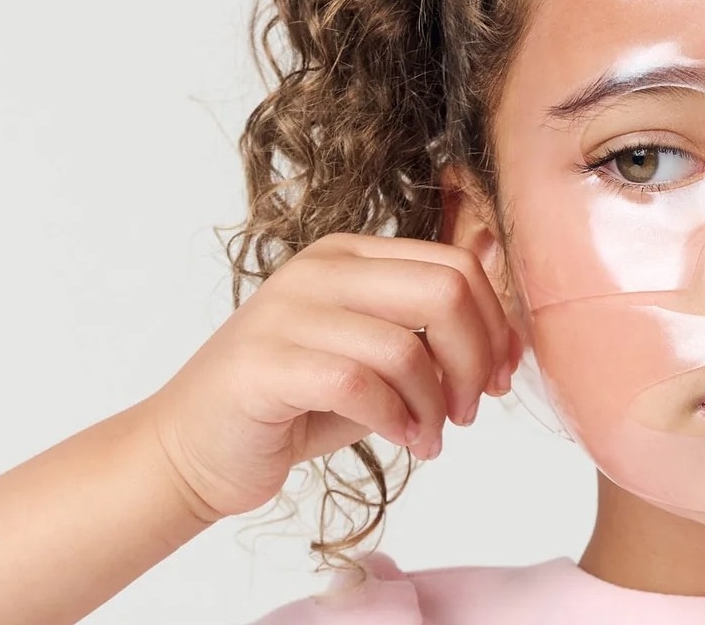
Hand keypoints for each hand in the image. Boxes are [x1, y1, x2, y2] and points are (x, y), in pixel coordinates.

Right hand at [140, 233, 519, 522]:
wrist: (192, 450)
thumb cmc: (296, 405)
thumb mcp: (378, 358)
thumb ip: (433, 334)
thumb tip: (513, 326)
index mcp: (352, 254)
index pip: (457, 265)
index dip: (495, 324)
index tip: (500, 375)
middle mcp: (321, 269)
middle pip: (445, 291)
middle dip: (476, 357)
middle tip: (469, 408)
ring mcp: (287, 312)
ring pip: (407, 346)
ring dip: (435, 405)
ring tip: (431, 436)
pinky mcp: (264, 364)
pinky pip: (360, 384)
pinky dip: (397, 419)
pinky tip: (404, 441)